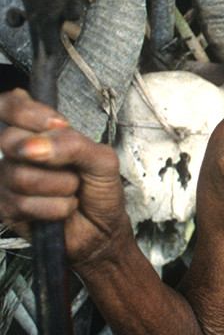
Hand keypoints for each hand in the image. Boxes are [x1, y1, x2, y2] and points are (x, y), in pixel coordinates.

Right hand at [0, 89, 129, 266]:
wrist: (103, 230)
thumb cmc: (100, 191)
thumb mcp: (102, 159)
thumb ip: (74, 144)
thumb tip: (38, 145)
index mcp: (39, 132)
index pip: (11, 104)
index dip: (28, 112)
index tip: (58, 126)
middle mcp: (18, 152)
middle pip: (11, 140)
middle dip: (53, 159)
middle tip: (73, 169)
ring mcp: (8, 179)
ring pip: (20, 175)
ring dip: (60, 187)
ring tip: (71, 191)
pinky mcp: (6, 208)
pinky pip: (22, 203)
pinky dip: (55, 208)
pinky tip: (62, 209)